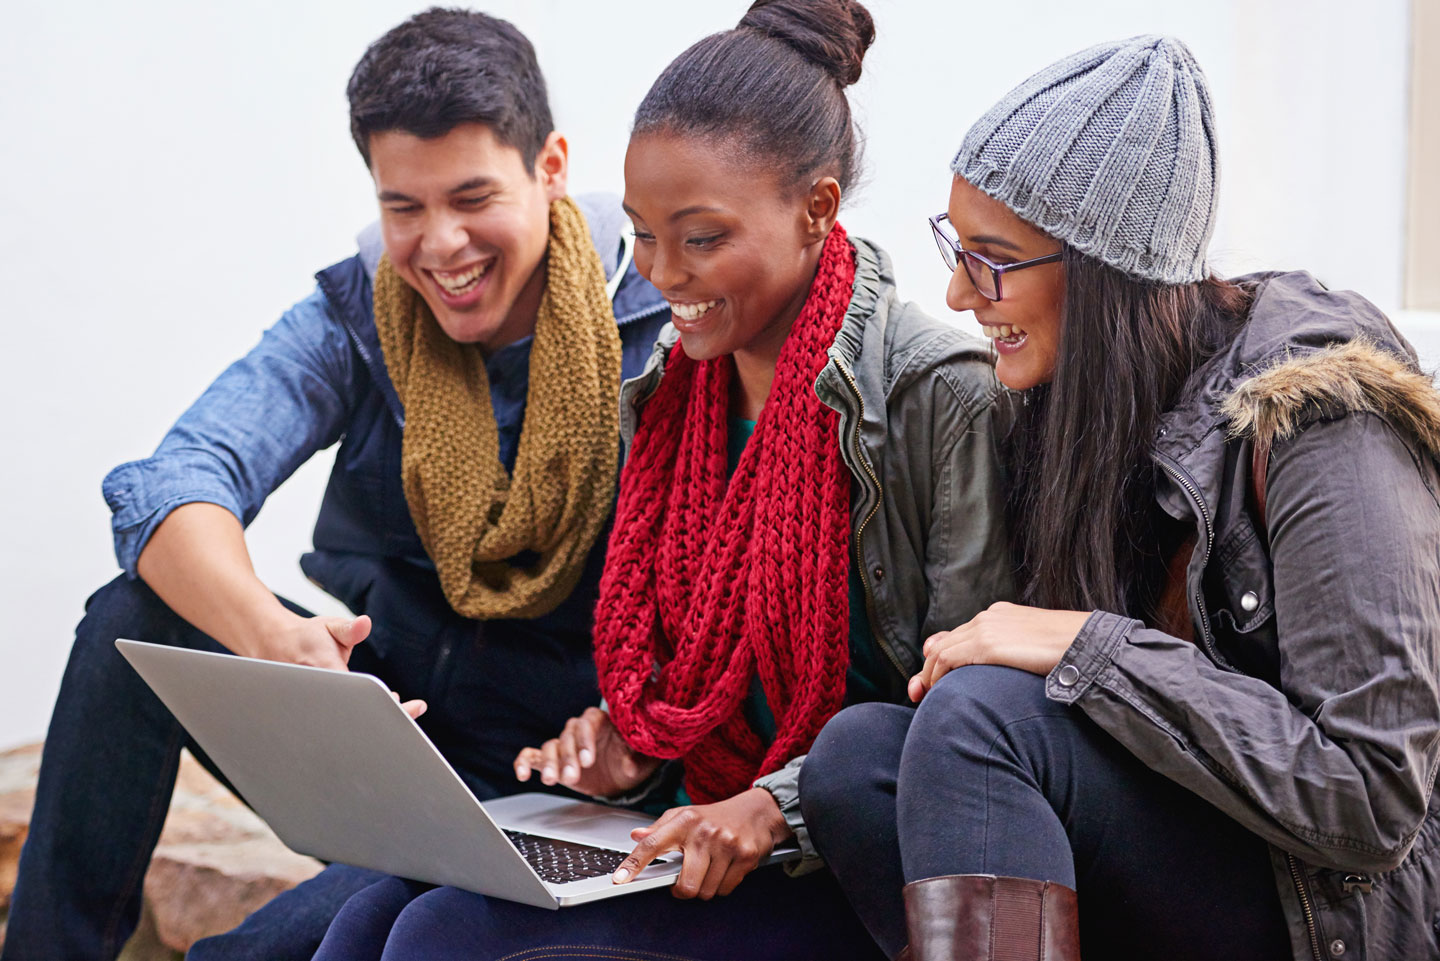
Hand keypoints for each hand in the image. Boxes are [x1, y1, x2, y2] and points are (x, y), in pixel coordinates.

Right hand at [240, 612, 425, 719]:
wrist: (271, 645)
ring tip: (392, 705)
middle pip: (354, 716)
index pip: (359, 693)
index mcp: (324, 671)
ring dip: (370, 720)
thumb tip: (364, 623)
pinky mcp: (309, 713)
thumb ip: (349, 629)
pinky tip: (371, 713)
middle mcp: (317, 692)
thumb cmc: (305, 636)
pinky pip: (336, 722)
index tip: (403, 701)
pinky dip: (355, 721)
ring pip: (345, 723)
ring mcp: (311, 706)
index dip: (383, 701)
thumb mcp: (329, 627)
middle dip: (383, 716)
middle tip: (407, 708)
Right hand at [513, 707, 660, 796]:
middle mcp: (580, 730)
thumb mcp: (640, 758)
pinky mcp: (553, 759)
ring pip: (550, 747)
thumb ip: (633, 757)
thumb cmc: (631, 760)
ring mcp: (565, 744)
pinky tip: (523, 775)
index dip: (585, 740)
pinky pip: (532, 755)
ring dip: (550, 763)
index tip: (587, 759)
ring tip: (551, 780)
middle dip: (568, 758)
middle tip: (571, 776)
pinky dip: (524, 762)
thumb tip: (628, 765)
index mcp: (600, 721)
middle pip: (568, 737)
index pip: (588, 722)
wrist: (621, 775)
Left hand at [611, 788, 792, 899]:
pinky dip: (722, 886)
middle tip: (686, 880)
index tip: (620, 879)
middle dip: (684, 890)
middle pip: (686, 884)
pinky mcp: (745, 857)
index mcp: (684, 821)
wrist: (757, 811)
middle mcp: (705, 832)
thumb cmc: (716, 816)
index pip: (652, 844)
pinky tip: (725, 869)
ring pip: (706, 891)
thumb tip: (635, 835)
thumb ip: (659, 828)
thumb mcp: (685, 815)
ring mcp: (727, 845)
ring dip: (705, 888)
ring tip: (709, 870)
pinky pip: (725, 889)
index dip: (634, 864)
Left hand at [909, 602, 1090, 702]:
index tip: (931, 678)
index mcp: (1000, 615)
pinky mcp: (988, 643)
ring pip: (941, 651)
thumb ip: (1010, 654)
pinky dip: (937, 676)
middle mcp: (988, 617)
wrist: (1087, 644)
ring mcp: (986, 627)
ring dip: (929, 676)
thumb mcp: (1034, 651)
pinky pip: (948, 660)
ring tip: (924, 697)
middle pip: (944, 642)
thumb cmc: (1071, 652)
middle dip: (927, 669)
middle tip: (918, 692)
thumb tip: (990, 673)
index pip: (959, 634)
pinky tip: (937, 693)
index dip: (940, 656)